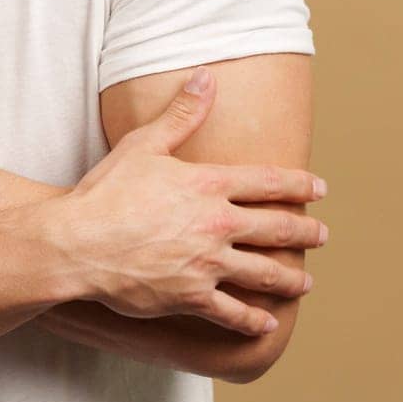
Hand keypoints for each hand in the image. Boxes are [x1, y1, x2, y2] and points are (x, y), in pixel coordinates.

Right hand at [44, 67, 328, 336]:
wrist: (78, 243)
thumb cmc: (107, 192)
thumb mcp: (144, 144)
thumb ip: (182, 114)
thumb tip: (206, 78)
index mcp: (209, 185)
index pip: (267, 182)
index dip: (299, 185)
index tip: (320, 189)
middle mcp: (216, 224)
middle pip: (275, 228)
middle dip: (305, 231)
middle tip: (324, 235)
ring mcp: (206, 263)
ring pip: (261, 272)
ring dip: (288, 277)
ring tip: (306, 282)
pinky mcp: (190, 296)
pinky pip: (230, 312)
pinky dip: (251, 320)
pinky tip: (266, 323)